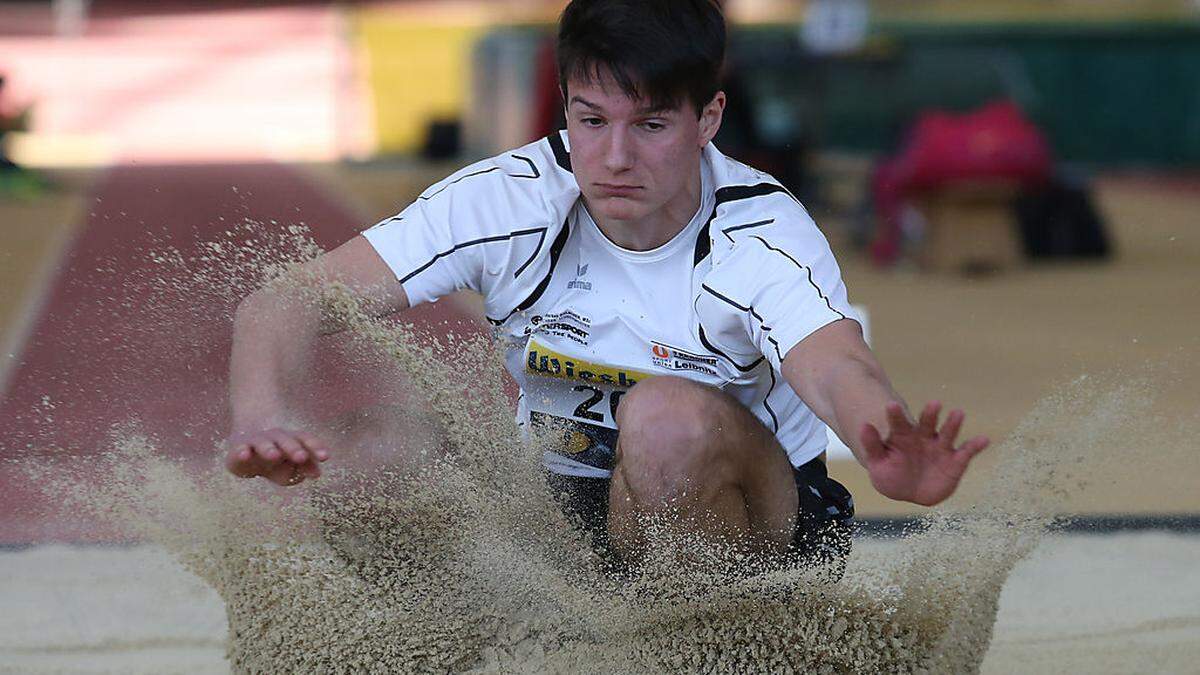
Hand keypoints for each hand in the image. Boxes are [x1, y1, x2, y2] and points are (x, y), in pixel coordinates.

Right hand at [225, 427, 330, 486]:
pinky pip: (240, 449)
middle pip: (286, 440)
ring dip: (269, 448)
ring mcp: (256, 442)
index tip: (324, 457)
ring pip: (264, 443)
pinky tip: (245, 454)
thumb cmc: (275, 458)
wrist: (246, 441)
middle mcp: (276, 438)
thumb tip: (317, 474)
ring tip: (274, 455)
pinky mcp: (239, 448)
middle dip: (294, 448)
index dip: (315, 447)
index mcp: (292, 439)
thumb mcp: (291, 464)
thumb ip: (305, 468)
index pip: (305, 441)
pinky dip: (241, 452)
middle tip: (301, 457)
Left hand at [859, 402, 988, 505]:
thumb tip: (863, 425)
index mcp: (902, 437)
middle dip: (930, 414)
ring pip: (947, 433)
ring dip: (953, 424)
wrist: (910, 492)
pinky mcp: (955, 461)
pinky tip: (984, 439)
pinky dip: (975, 445)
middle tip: (934, 404)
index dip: (895, 415)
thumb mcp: (878, 463)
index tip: (891, 405)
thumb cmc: (891, 475)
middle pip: (927, 423)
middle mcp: (923, 438)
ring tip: (958, 413)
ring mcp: (940, 448)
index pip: (898, 423)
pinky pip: (966, 451)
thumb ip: (873, 445)